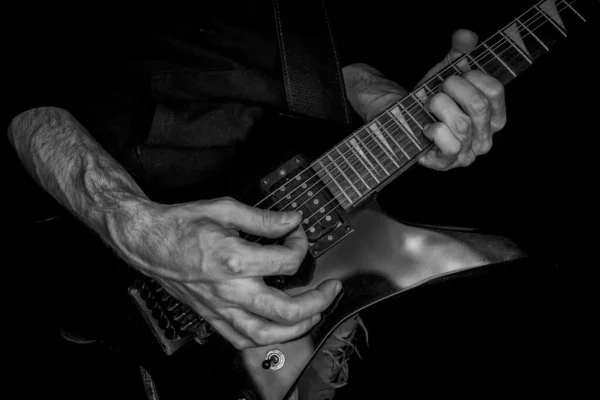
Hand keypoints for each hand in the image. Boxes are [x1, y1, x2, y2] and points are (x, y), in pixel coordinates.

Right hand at [120, 197, 341, 348]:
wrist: (147, 241)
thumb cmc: (181, 224)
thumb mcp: (224, 209)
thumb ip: (263, 219)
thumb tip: (292, 220)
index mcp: (233, 259)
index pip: (286, 262)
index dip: (300, 245)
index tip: (297, 234)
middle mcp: (229, 290)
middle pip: (286, 311)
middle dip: (318, 300)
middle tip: (331, 289)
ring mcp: (220, 308)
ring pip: (268, 335)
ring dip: (299, 327)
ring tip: (314, 313)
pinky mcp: (211, 317)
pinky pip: (242, 340)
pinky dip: (267, 339)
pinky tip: (279, 329)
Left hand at [343, 29, 505, 170]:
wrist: (399, 120)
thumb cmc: (428, 101)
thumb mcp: (445, 73)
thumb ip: (459, 52)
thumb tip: (464, 36)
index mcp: (493, 117)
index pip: (494, 90)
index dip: (470, 77)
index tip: (453, 78)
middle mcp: (485, 139)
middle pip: (478, 106)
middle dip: (451, 90)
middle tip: (437, 90)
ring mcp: (467, 154)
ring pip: (462, 124)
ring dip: (438, 107)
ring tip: (429, 107)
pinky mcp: (446, 163)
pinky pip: (449, 144)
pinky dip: (434, 130)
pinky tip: (426, 128)